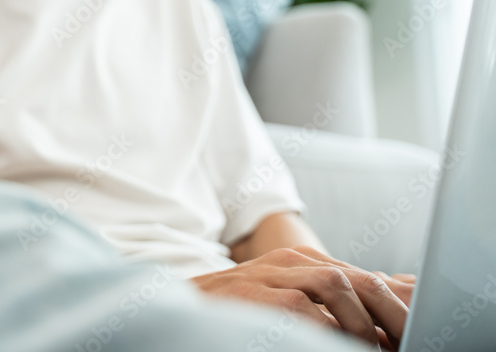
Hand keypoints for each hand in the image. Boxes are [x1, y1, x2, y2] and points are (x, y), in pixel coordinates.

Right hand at [191, 246, 408, 348]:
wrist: (179, 304)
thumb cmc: (238, 312)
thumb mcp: (286, 304)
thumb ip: (325, 311)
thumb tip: (379, 333)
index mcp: (305, 263)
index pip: (368, 276)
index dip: (402, 300)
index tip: (426, 327)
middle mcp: (292, 261)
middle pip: (360, 276)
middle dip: (395, 312)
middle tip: (414, 341)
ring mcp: (273, 274)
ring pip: (337, 283)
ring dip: (364, 321)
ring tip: (377, 350)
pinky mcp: (256, 293)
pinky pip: (303, 308)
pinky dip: (327, 331)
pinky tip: (337, 347)